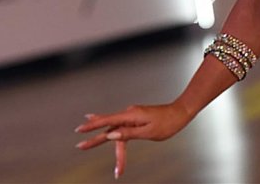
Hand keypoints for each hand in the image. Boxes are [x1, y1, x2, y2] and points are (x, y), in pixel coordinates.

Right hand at [74, 102, 192, 178]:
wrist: (180, 113)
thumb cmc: (167, 123)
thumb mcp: (148, 131)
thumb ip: (128, 133)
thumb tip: (110, 134)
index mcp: (131, 115)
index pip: (107, 121)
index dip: (93, 126)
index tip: (80, 131)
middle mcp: (129, 114)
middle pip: (108, 127)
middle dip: (94, 137)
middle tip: (79, 146)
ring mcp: (132, 116)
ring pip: (114, 128)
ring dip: (102, 138)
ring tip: (85, 144)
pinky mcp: (136, 119)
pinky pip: (120, 127)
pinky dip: (110, 131)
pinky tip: (103, 130)